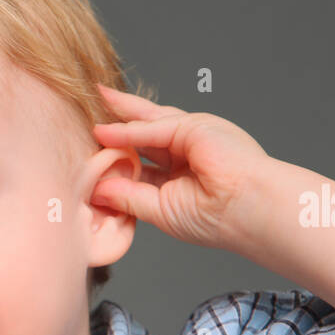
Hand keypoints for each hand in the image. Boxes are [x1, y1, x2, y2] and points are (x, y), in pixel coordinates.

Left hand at [90, 83, 272, 249]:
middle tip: (85, 116)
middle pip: (141, 135)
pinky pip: (152, 128)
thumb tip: (96, 190)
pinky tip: (103, 132)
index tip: (89, 156)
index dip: (115, 158)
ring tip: (86, 116)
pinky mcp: (193, 127)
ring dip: (115, 121)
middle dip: (114, 127)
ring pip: (144, 125)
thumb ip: (128, 196)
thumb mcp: (160, 210)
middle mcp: (185, 151)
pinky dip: (127, 131)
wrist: (248, 212)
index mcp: (180, 174)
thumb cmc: (215, 219)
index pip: (140, 161)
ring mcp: (190, 136)